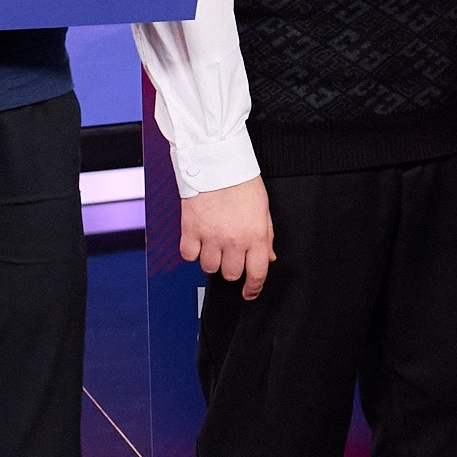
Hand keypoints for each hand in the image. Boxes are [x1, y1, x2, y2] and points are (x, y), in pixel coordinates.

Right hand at [181, 176, 273, 297]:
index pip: (257, 273)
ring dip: (212, 260)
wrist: (217, 164)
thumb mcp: (263, 210)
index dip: (253, 288)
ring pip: (209, 267)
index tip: (249, 293)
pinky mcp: (190, 230)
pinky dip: (192, 252)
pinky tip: (198, 242)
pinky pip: (189, 255)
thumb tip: (268, 256)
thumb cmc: (241, 182)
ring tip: (215, 245)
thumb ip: (266, 236)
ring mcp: (210, 237)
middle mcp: (233, 240)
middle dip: (232, 268)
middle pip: (231, 274)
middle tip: (231, 256)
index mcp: (255, 236)